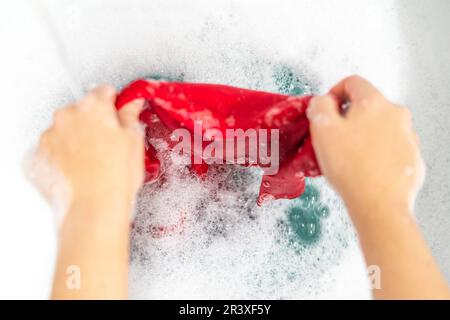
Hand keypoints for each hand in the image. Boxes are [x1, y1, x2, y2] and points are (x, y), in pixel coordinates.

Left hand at [36, 85, 144, 210]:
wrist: (95, 208)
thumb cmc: (117, 177)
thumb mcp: (134, 140)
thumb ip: (130, 115)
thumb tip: (132, 104)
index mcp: (93, 107)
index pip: (103, 91)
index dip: (114, 104)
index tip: (117, 115)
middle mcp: (66, 116)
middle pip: (81, 111)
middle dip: (93, 124)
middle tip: (108, 146)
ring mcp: (49, 137)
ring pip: (65, 131)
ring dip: (76, 140)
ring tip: (93, 163)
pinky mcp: (37, 158)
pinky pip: (51, 152)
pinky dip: (62, 158)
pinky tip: (78, 172)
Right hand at [307, 76, 424, 218]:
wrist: (379, 204)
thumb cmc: (351, 168)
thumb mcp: (322, 129)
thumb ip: (319, 106)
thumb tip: (323, 101)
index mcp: (374, 103)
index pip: (352, 82)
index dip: (334, 93)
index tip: (327, 108)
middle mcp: (396, 115)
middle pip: (367, 105)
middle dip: (348, 118)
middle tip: (334, 137)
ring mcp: (408, 137)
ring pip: (379, 127)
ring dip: (363, 135)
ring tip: (349, 157)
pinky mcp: (411, 158)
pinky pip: (390, 148)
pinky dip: (376, 153)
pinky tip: (364, 168)